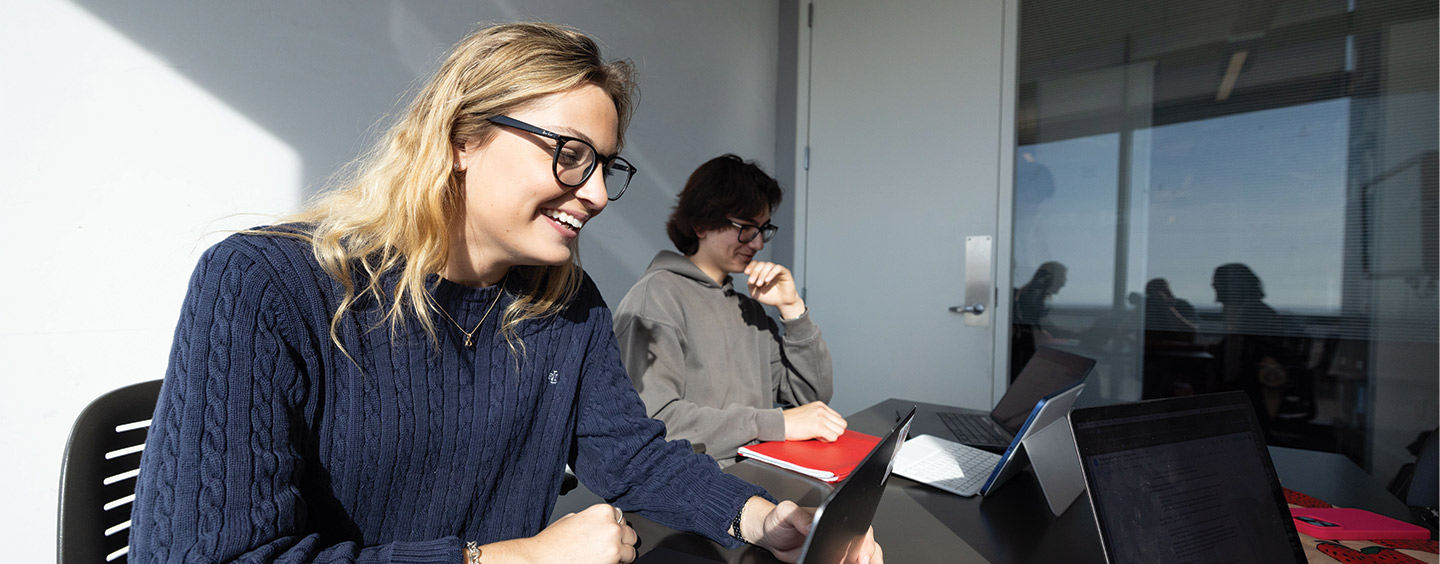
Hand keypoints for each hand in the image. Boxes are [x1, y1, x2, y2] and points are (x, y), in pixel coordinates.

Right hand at [483, 503, 637, 563]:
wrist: (539, 560)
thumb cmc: (551, 543)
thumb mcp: (572, 519)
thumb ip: (591, 519)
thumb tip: (599, 524)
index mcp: (602, 511)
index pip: (620, 517)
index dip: (613, 527)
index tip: (608, 534)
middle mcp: (611, 527)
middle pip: (629, 534)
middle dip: (620, 540)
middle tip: (607, 547)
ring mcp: (614, 546)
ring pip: (631, 551)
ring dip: (621, 554)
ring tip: (605, 557)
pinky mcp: (613, 563)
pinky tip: (601, 563)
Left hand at [742, 498, 883, 563]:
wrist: (770, 537)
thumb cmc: (779, 521)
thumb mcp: (785, 513)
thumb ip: (797, 515)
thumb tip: (810, 525)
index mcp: (835, 516)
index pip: (858, 527)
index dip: (864, 542)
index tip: (861, 555)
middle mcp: (841, 532)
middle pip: (866, 544)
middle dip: (868, 556)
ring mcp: (839, 548)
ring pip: (863, 557)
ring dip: (867, 563)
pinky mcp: (832, 560)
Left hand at [743, 261, 804, 319]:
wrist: (782, 303)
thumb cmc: (770, 297)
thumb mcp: (755, 293)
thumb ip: (750, 285)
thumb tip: (748, 278)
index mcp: (762, 272)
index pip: (755, 264)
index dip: (750, 266)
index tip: (746, 273)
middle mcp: (769, 269)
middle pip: (761, 264)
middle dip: (755, 272)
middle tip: (752, 282)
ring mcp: (777, 270)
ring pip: (768, 265)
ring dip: (762, 274)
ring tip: (759, 284)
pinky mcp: (785, 272)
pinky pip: (778, 268)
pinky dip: (771, 273)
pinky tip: (767, 280)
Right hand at [782, 401, 846, 441]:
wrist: (778, 423)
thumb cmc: (790, 422)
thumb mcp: (808, 413)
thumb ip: (820, 417)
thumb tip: (830, 427)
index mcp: (820, 405)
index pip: (838, 418)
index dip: (831, 426)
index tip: (822, 430)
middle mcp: (822, 409)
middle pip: (842, 424)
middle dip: (833, 432)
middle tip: (821, 434)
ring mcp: (821, 417)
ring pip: (840, 431)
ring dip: (830, 436)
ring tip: (818, 435)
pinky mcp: (818, 426)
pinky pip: (833, 437)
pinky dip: (826, 440)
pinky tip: (816, 437)